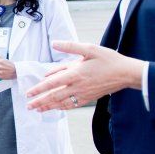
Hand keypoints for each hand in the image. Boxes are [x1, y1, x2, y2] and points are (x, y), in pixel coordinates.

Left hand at [25, 41, 145, 111]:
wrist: (126, 73)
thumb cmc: (108, 59)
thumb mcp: (89, 48)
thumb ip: (70, 47)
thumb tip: (54, 43)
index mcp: (76, 74)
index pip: (52, 83)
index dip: (39, 89)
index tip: (28, 93)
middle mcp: (78, 86)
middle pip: (54, 96)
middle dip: (40, 102)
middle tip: (28, 106)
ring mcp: (83, 94)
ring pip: (62, 103)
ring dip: (48, 107)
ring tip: (37, 110)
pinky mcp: (89, 98)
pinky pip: (72, 105)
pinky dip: (62, 107)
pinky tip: (56, 108)